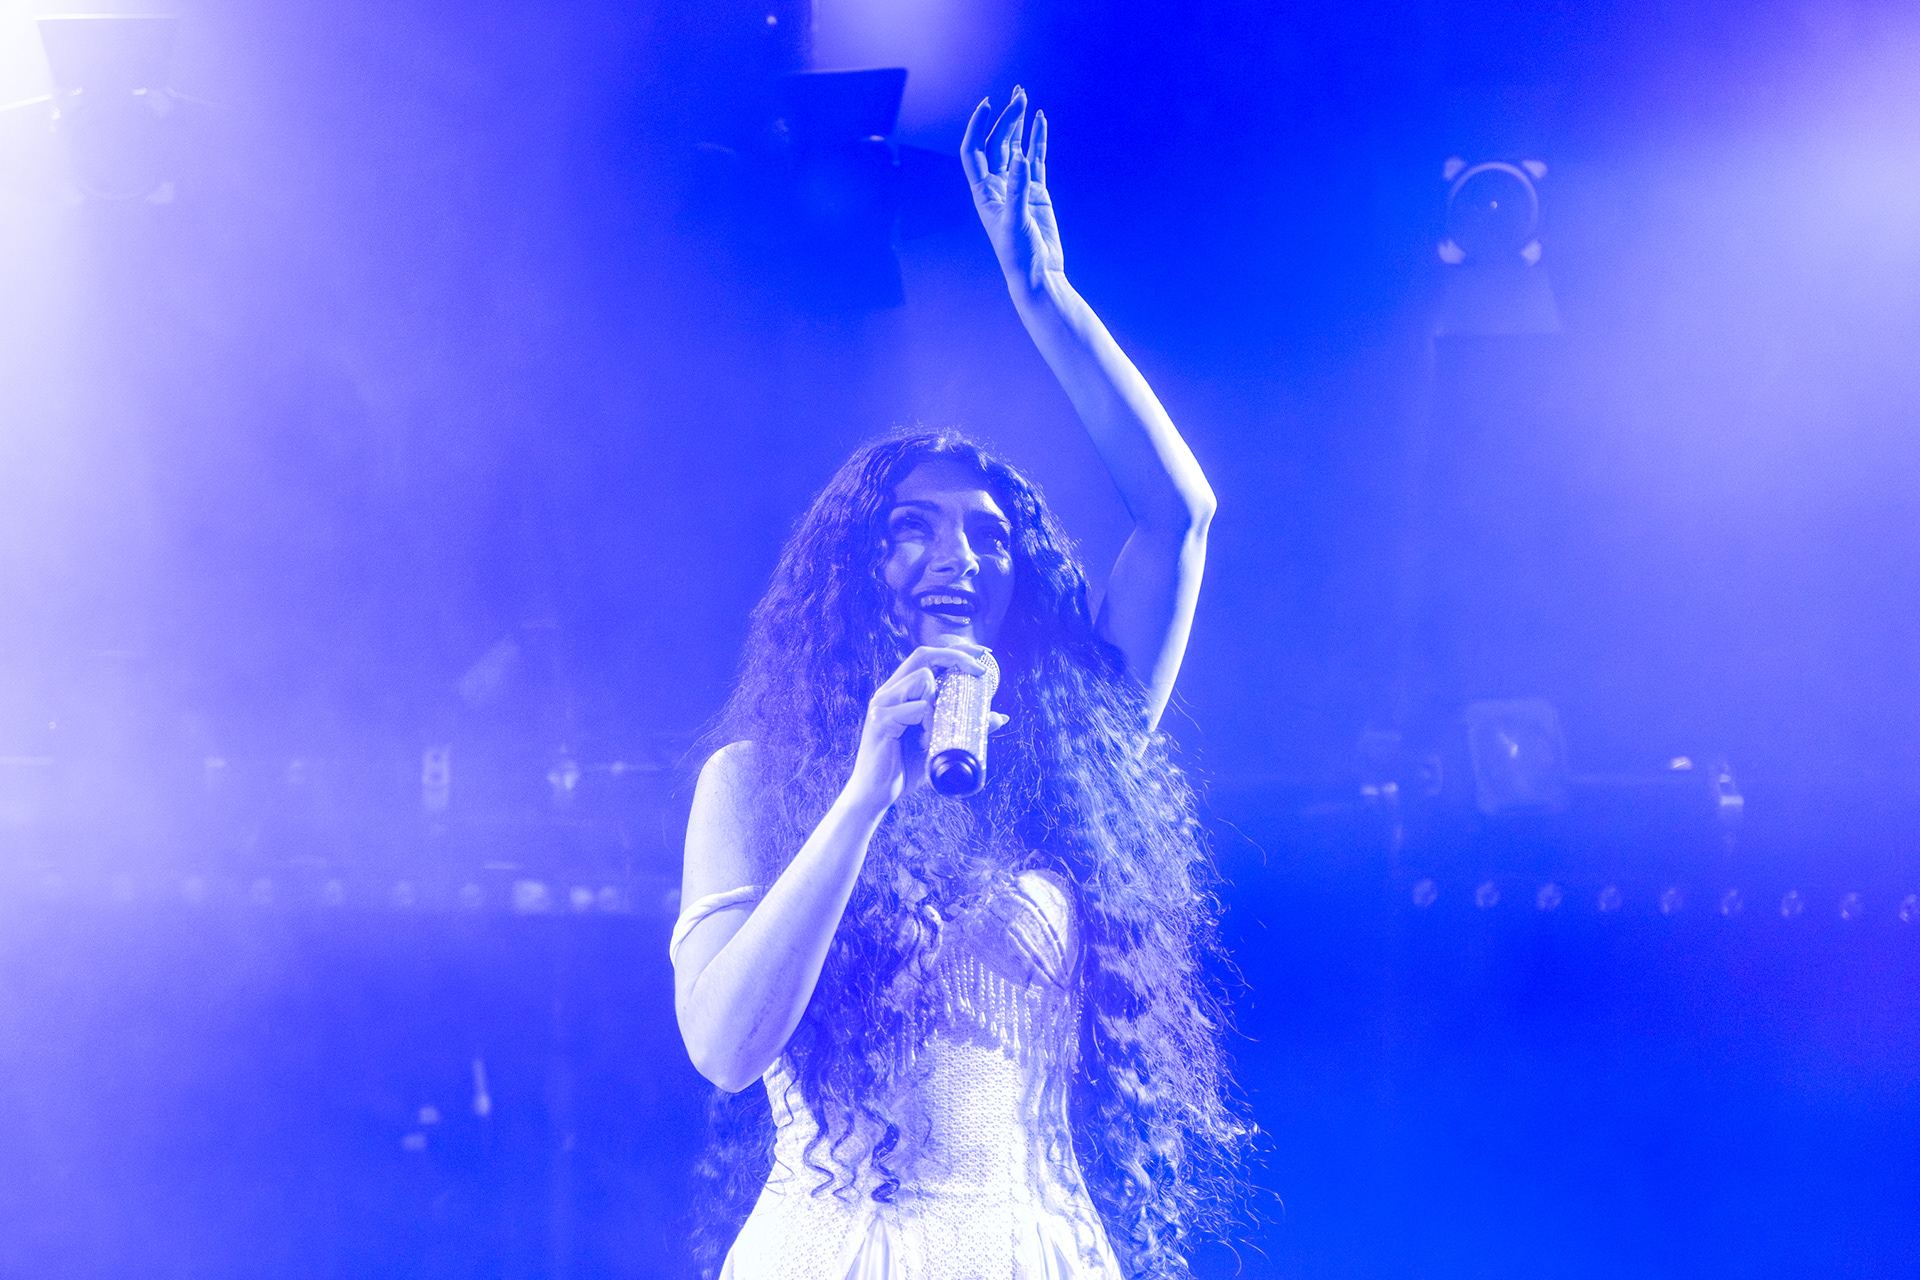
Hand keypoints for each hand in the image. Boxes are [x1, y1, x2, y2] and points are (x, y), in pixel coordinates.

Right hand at [843, 642, 993, 815]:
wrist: (876, 795)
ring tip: (936, 733)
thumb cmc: (905, 769)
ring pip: (922, 679)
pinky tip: (927, 743)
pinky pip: (918, 708)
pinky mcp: (881, 719)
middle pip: (923, 655)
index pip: (927, 657)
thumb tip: (998, 717)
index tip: (982, 654)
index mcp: (900, 692)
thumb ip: (964, 727)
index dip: (955, 650)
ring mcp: (882, 703)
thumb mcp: (941, 744)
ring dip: (939, 703)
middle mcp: (889, 691)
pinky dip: (930, 724)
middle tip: (980, 672)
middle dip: (956, 657)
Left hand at [961, 88, 1062, 293]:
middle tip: (1019, 97)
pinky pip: (1036, 159)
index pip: (974, 151)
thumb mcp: (1016, 221)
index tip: (988, 105)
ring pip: (1015, 147)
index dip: (978, 127)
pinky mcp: (1036, 191)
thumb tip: (1018, 157)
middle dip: (1007, 119)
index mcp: (983, 192)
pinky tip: (1041, 122)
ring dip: (1019, 124)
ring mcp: (1017, 186)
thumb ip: (1017, 188)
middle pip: (997, 143)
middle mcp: (997, 185)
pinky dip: (1038, 140)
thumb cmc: (1018, 254)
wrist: (1038, 273)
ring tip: (1025, 99)